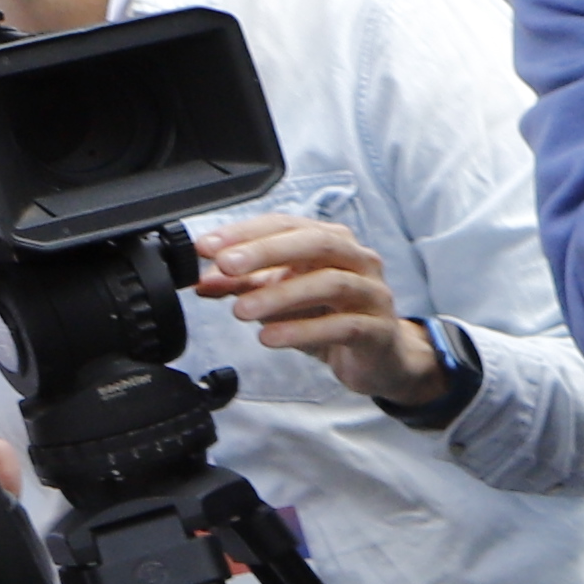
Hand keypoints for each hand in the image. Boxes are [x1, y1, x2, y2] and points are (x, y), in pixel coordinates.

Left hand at [191, 214, 437, 406]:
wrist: (379, 358)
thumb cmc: (330, 318)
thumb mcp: (279, 298)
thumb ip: (244, 286)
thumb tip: (204, 281)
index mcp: (331, 242)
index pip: (286, 225)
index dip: (245, 233)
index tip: (207, 248)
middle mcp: (358, 260)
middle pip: (315, 243)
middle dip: (266, 251)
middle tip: (226, 266)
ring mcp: (373, 293)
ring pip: (331, 283)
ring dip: (280, 295)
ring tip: (242, 311)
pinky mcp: (379, 329)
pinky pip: (343, 325)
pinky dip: (302, 330)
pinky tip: (270, 337)